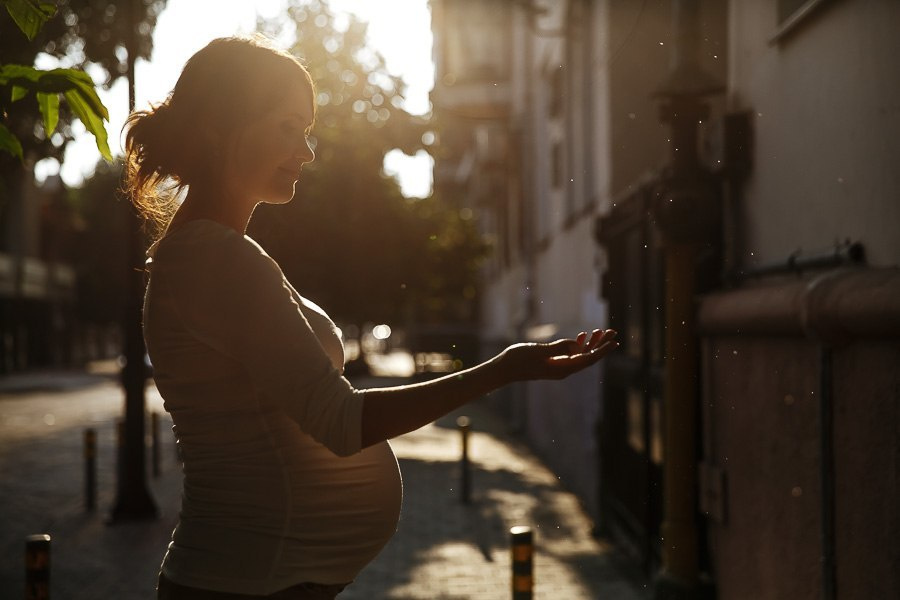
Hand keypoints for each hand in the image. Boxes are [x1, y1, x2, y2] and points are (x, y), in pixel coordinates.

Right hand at [499, 329, 617, 381]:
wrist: (504, 369)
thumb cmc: (518, 360)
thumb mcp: (538, 351)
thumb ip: (558, 348)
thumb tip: (576, 345)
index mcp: (563, 369)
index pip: (588, 358)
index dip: (603, 350)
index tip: (615, 341)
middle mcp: (564, 370)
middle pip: (588, 357)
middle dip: (601, 344)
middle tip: (613, 331)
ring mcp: (559, 367)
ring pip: (581, 355)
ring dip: (591, 343)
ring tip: (599, 331)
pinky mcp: (553, 363)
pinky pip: (571, 355)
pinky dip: (578, 345)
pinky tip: (581, 336)